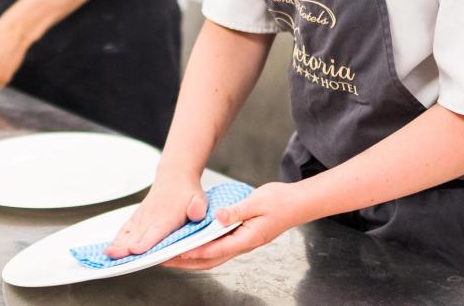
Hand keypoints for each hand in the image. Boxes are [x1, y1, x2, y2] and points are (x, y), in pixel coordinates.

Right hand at [105, 171, 208, 258]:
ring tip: (109, 254)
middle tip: (115, 256)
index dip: (145, 242)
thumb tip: (197, 213)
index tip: (135, 249)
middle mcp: (151, 218)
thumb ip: (198, 207)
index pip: (155, 232)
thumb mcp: (199, 198)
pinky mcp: (138, 217)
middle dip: (126, 247)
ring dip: (119, 243)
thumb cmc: (187, 192)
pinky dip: (118, 238)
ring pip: (129, 233)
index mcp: (167, 217)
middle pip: (138, 235)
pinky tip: (112, 247)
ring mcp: (143, 217)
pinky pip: (126, 228)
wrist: (174, 176)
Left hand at [163, 182, 304, 269]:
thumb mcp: (257, 202)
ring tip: (174, 255)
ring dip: (193, 257)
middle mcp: (243, 245)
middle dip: (188, 261)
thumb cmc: (280, 202)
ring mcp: (243, 243)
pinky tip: (193, 243)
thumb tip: (217, 217)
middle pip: (211, 259)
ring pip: (214, 256)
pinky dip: (204, 248)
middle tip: (166, 258)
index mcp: (247, 238)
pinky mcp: (242, 237)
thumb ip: (236, 210)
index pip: (216, 249)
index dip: (196, 251)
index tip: (178, 251)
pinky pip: (219, 247)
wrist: (296, 204)